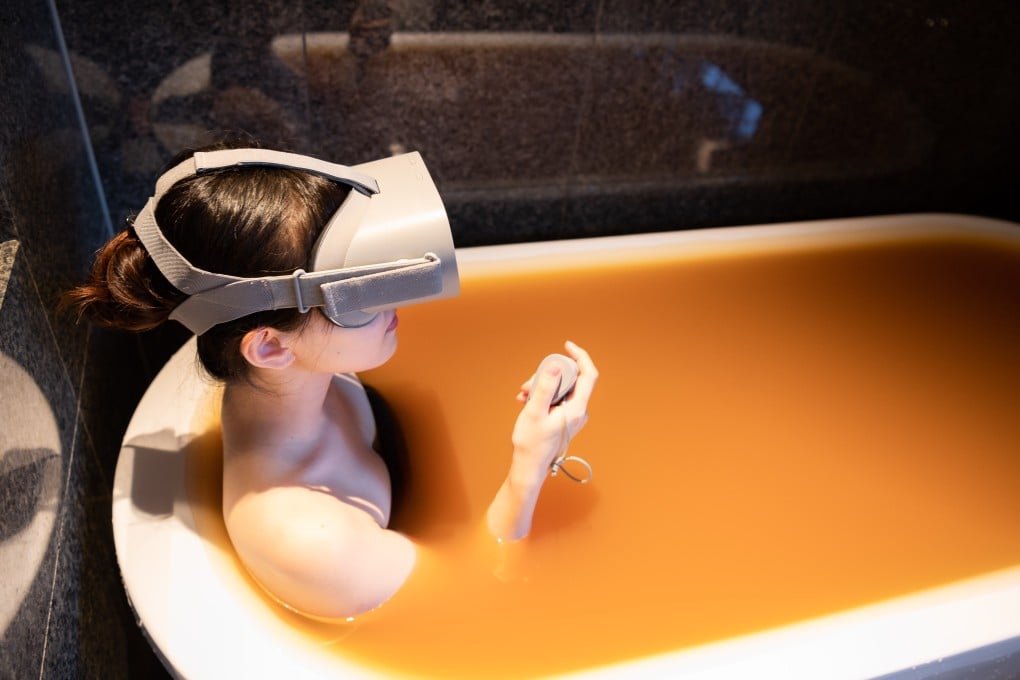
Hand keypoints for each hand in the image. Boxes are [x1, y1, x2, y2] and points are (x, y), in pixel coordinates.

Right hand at [509, 341, 597, 488]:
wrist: (529, 466)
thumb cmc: (531, 443)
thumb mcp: (534, 411)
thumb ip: (546, 387)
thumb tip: (555, 365)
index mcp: (577, 409)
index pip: (588, 374)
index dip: (580, 356)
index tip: (566, 346)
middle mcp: (579, 411)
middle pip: (570, 380)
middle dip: (548, 376)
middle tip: (527, 384)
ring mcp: (573, 415)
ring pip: (560, 388)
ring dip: (541, 386)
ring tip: (522, 395)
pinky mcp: (565, 418)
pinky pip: (556, 398)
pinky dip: (542, 396)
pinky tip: (525, 401)